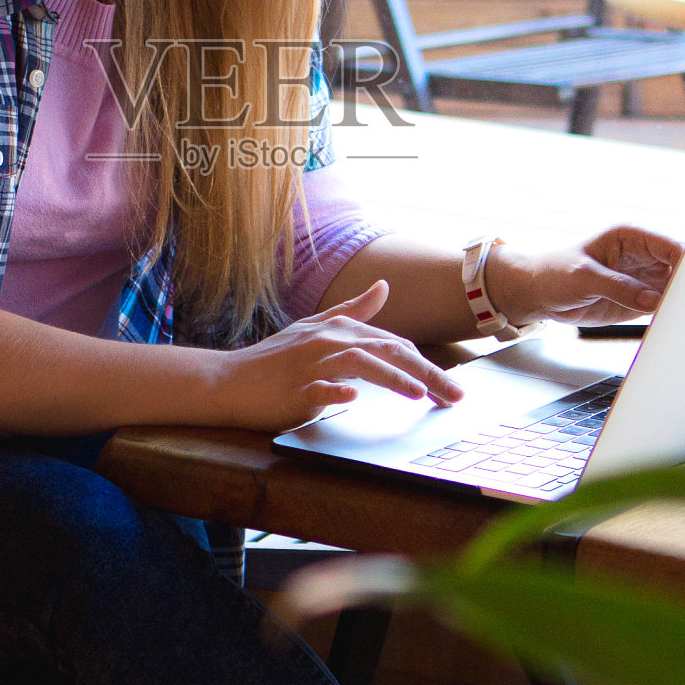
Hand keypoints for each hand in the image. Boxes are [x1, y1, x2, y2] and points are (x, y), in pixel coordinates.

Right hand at [212, 279, 466, 431]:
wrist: (229, 380)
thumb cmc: (275, 358)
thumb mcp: (315, 328)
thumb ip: (352, 309)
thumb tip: (384, 286)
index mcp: (338, 328)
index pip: (393, 344)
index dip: (426, 363)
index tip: (451, 386)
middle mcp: (328, 342)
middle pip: (386, 353)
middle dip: (426, 374)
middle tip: (455, 397)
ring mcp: (311, 366)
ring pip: (359, 365)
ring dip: (392, 379)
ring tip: (421, 395)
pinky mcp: (294, 390)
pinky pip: (319, 389)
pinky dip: (338, 392)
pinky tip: (354, 398)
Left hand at [489, 226, 682, 327]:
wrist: (539, 293)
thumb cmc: (554, 273)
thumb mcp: (583, 278)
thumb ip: (618, 287)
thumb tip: (653, 300)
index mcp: (631, 236)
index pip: (671, 246)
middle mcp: (643, 256)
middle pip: (682, 267)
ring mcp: (644, 279)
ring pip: (678, 289)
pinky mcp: (640, 300)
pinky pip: (665, 307)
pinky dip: (674, 315)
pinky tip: (681, 325)